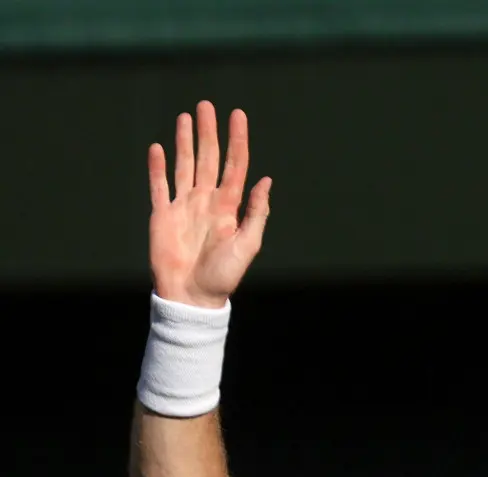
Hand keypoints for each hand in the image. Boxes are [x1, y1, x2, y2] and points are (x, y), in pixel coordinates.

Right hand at [148, 101, 271, 307]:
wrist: (192, 296)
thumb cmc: (223, 276)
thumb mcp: (247, 245)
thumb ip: (257, 212)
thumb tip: (266, 181)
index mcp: (228, 207)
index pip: (234, 165)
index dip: (236, 140)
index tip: (237, 115)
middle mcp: (206, 201)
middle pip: (207, 158)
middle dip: (208, 132)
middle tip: (207, 105)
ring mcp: (183, 206)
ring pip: (184, 166)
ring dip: (185, 141)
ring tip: (187, 117)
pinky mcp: (162, 216)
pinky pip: (158, 186)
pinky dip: (157, 167)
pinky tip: (159, 148)